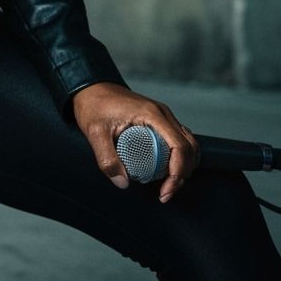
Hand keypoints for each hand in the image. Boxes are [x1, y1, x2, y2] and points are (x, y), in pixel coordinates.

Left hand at [71, 81, 198, 202]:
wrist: (90, 88)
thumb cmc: (93, 106)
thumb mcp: (95, 132)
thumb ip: (106, 159)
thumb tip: (123, 183)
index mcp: (151, 114)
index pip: (180, 147)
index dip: (178, 174)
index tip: (165, 192)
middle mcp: (162, 113)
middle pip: (189, 147)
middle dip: (182, 174)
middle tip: (165, 193)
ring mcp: (162, 115)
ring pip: (189, 144)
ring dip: (184, 166)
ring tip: (167, 185)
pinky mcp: (159, 119)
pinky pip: (179, 139)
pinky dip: (180, 157)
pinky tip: (167, 171)